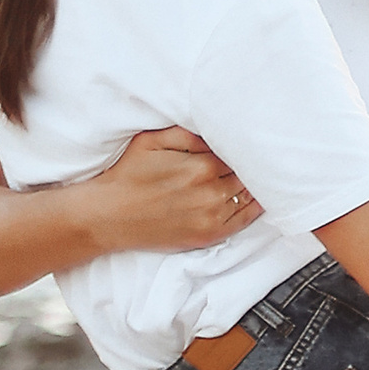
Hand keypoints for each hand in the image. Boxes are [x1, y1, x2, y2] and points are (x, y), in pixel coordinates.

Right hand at [89, 128, 254, 252]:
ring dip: (252, 186)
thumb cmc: (128, 175)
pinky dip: (254, 208)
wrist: (109, 215)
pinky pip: (244, 220)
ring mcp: (212, 216)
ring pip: (248, 196)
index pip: (236, 154)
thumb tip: (215, 135)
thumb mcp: (151, 140)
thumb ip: (187, 134)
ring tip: (257, 177)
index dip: (239, 149)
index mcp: (200, 166)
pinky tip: (259, 199)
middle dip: (247, 167)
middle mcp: (211, 192)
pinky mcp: (209, 235)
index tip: (242, 146)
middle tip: (253, 160)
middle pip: (245, 175)